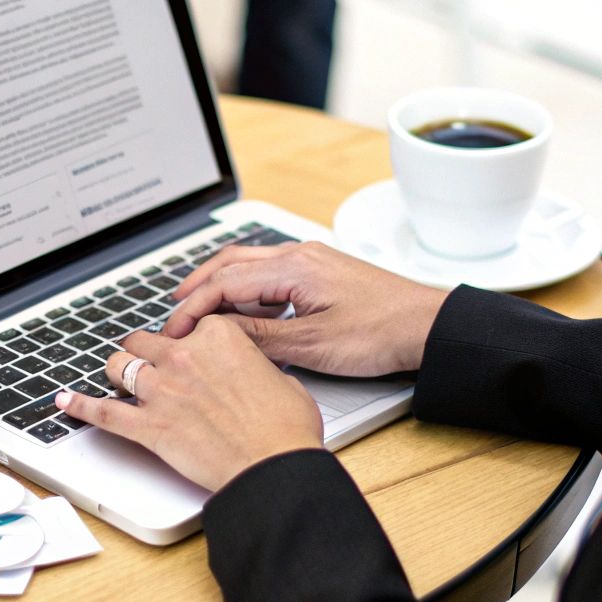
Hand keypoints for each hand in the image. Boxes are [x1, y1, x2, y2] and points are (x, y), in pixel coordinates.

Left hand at [55, 316, 322, 491]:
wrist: (274, 467)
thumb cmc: (284, 429)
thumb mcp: (281, 378)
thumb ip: (256, 364)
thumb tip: (252, 371)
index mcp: (219, 337)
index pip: (189, 324)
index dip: (187, 339)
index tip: (188, 350)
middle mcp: (185, 356)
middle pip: (145, 340)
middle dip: (147, 352)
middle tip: (152, 365)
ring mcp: (162, 390)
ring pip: (119, 366)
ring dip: (118, 371)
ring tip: (119, 377)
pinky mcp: (148, 426)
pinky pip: (102, 412)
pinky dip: (79, 406)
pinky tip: (65, 402)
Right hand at [161, 241, 448, 376]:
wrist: (427, 326)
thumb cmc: (381, 333)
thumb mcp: (313, 345)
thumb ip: (261, 338)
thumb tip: (220, 334)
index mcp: (293, 268)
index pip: (224, 283)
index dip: (193, 308)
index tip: (175, 331)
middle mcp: (300, 256)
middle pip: (230, 264)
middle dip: (197, 288)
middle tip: (174, 315)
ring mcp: (311, 261)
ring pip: (250, 266)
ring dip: (220, 286)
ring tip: (199, 310)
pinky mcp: (322, 273)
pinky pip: (270, 273)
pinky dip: (246, 289)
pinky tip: (244, 312)